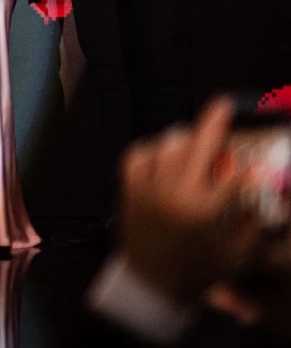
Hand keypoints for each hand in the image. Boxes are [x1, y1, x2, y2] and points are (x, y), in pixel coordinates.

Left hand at [117, 95, 263, 306]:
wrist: (151, 284)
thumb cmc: (197, 270)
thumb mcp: (235, 254)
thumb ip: (252, 222)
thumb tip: (261, 189)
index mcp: (204, 212)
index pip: (232, 176)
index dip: (248, 166)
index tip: (256, 161)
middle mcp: (175, 194)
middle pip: (196, 146)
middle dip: (213, 121)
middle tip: (222, 105)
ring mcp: (148, 189)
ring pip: (165, 145)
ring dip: (182, 138)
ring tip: (192, 140)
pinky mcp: (128, 189)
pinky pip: (136, 155)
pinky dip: (150, 149)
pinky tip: (161, 153)